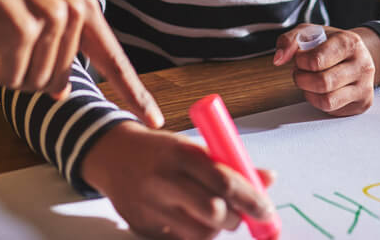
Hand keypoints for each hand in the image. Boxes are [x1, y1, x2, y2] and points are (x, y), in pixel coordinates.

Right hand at [0, 0, 162, 125]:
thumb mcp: (34, 12)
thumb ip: (56, 47)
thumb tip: (62, 93)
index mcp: (82, 5)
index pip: (113, 57)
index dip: (135, 92)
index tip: (154, 120)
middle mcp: (74, 10)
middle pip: (59, 80)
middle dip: (28, 76)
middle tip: (3, 52)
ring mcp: (51, 19)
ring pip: (35, 83)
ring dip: (8, 74)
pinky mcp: (22, 31)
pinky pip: (11, 79)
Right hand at [82, 121, 274, 239]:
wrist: (111, 154)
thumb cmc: (160, 150)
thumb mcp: (192, 147)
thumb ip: (229, 164)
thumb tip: (268, 179)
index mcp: (179, 152)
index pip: (224, 181)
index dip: (251, 198)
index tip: (266, 209)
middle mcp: (163, 179)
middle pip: (214, 212)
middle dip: (234, 217)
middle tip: (238, 212)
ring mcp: (150, 206)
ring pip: (200, 233)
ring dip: (215, 228)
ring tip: (209, 211)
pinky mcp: (142, 227)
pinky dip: (193, 233)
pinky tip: (187, 217)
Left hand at [273, 25, 375, 115]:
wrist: (357, 54)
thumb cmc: (330, 43)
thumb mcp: (309, 32)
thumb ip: (289, 40)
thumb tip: (278, 59)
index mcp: (349, 42)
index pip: (317, 60)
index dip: (300, 62)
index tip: (299, 58)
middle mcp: (362, 64)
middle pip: (322, 82)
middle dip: (302, 79)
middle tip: (300, 72)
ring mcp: (364, 85)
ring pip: (327, 100)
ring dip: (309, 92)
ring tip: (308, 81)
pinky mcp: (363, 103)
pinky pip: (332, 109)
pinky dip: (318, 101)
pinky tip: (319, 91)